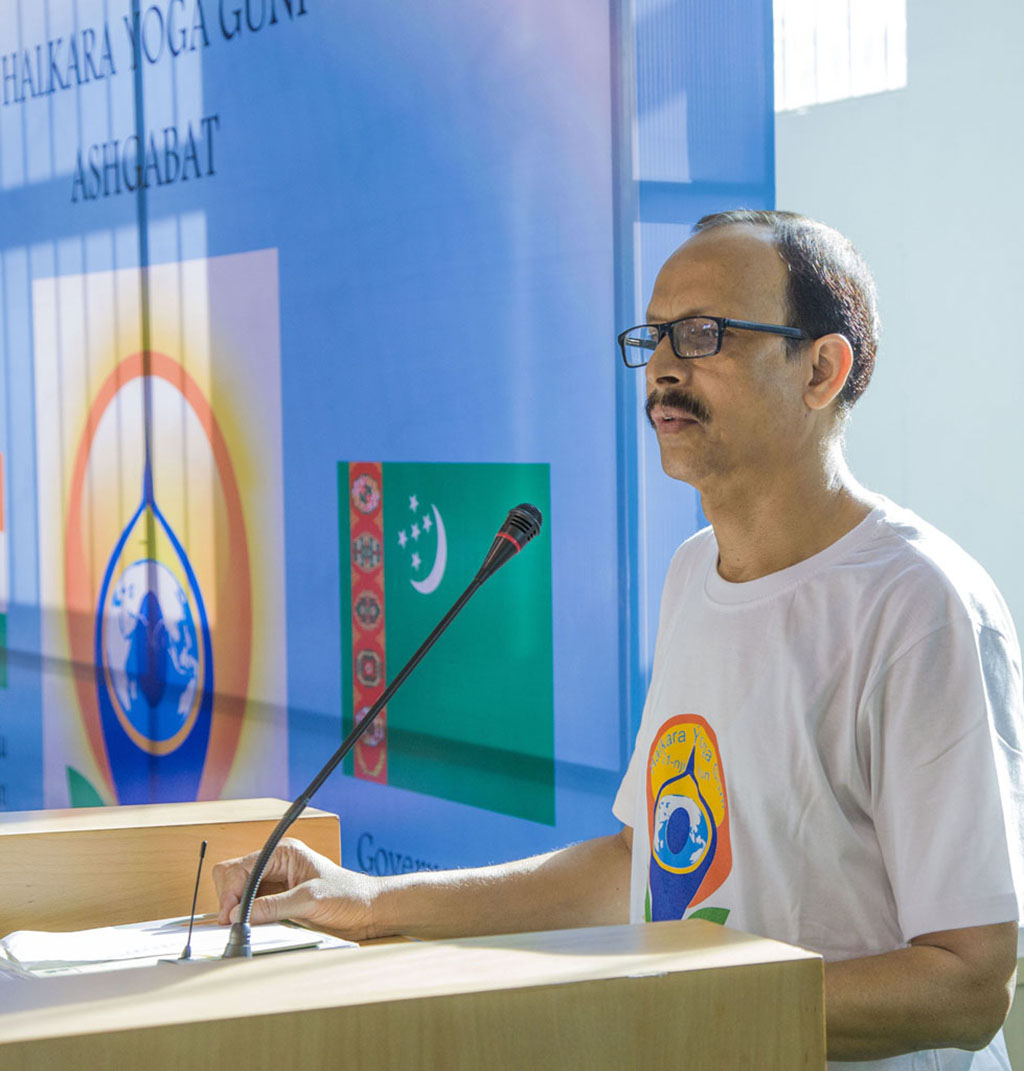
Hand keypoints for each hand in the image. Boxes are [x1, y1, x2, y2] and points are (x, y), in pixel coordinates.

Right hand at [212, 837, 381, 938]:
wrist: (367, 910)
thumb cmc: (348, 895)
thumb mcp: (310, 899)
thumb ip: (274, 905)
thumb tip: (240, 913)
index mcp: (283, 853)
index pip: (243, 866)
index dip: (232, 890)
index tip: (229, 914)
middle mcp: (276, 865)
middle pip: (234, 875)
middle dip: (229, 897)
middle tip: (231, 922)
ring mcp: (275, 884)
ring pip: (239, 892)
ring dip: (236, 909)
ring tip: (241, 927)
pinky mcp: (278, 901)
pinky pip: (251, 907)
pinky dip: (246, 917)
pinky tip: (251, 928)